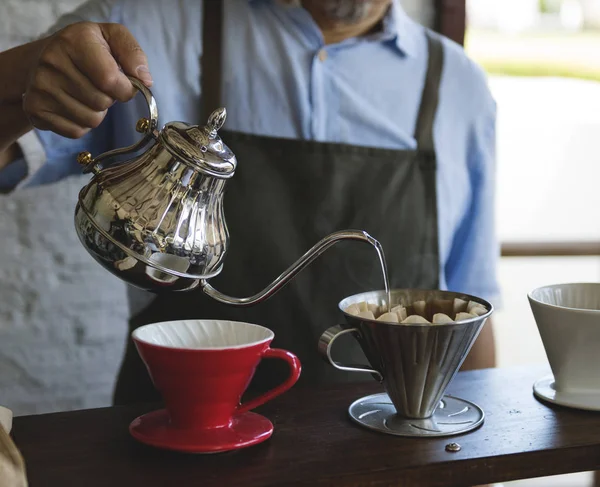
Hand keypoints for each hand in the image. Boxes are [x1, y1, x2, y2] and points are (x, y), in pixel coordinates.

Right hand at [22, 22, 151, 138]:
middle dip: (109, 99)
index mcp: (74, 41)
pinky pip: (76, 131)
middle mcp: (52, 62)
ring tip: (86, 94)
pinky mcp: (35, 109)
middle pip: (102, 102)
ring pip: (91, 120)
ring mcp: (40, 87)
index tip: (124, 84)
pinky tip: (74, 105)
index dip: (125, 89)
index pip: (110, 80)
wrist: (44, 58)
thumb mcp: (112, 37)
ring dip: (97, 112)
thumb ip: (133, 54)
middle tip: (98, 86)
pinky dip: (82, 123)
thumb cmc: (87, 50)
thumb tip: (145, 81)